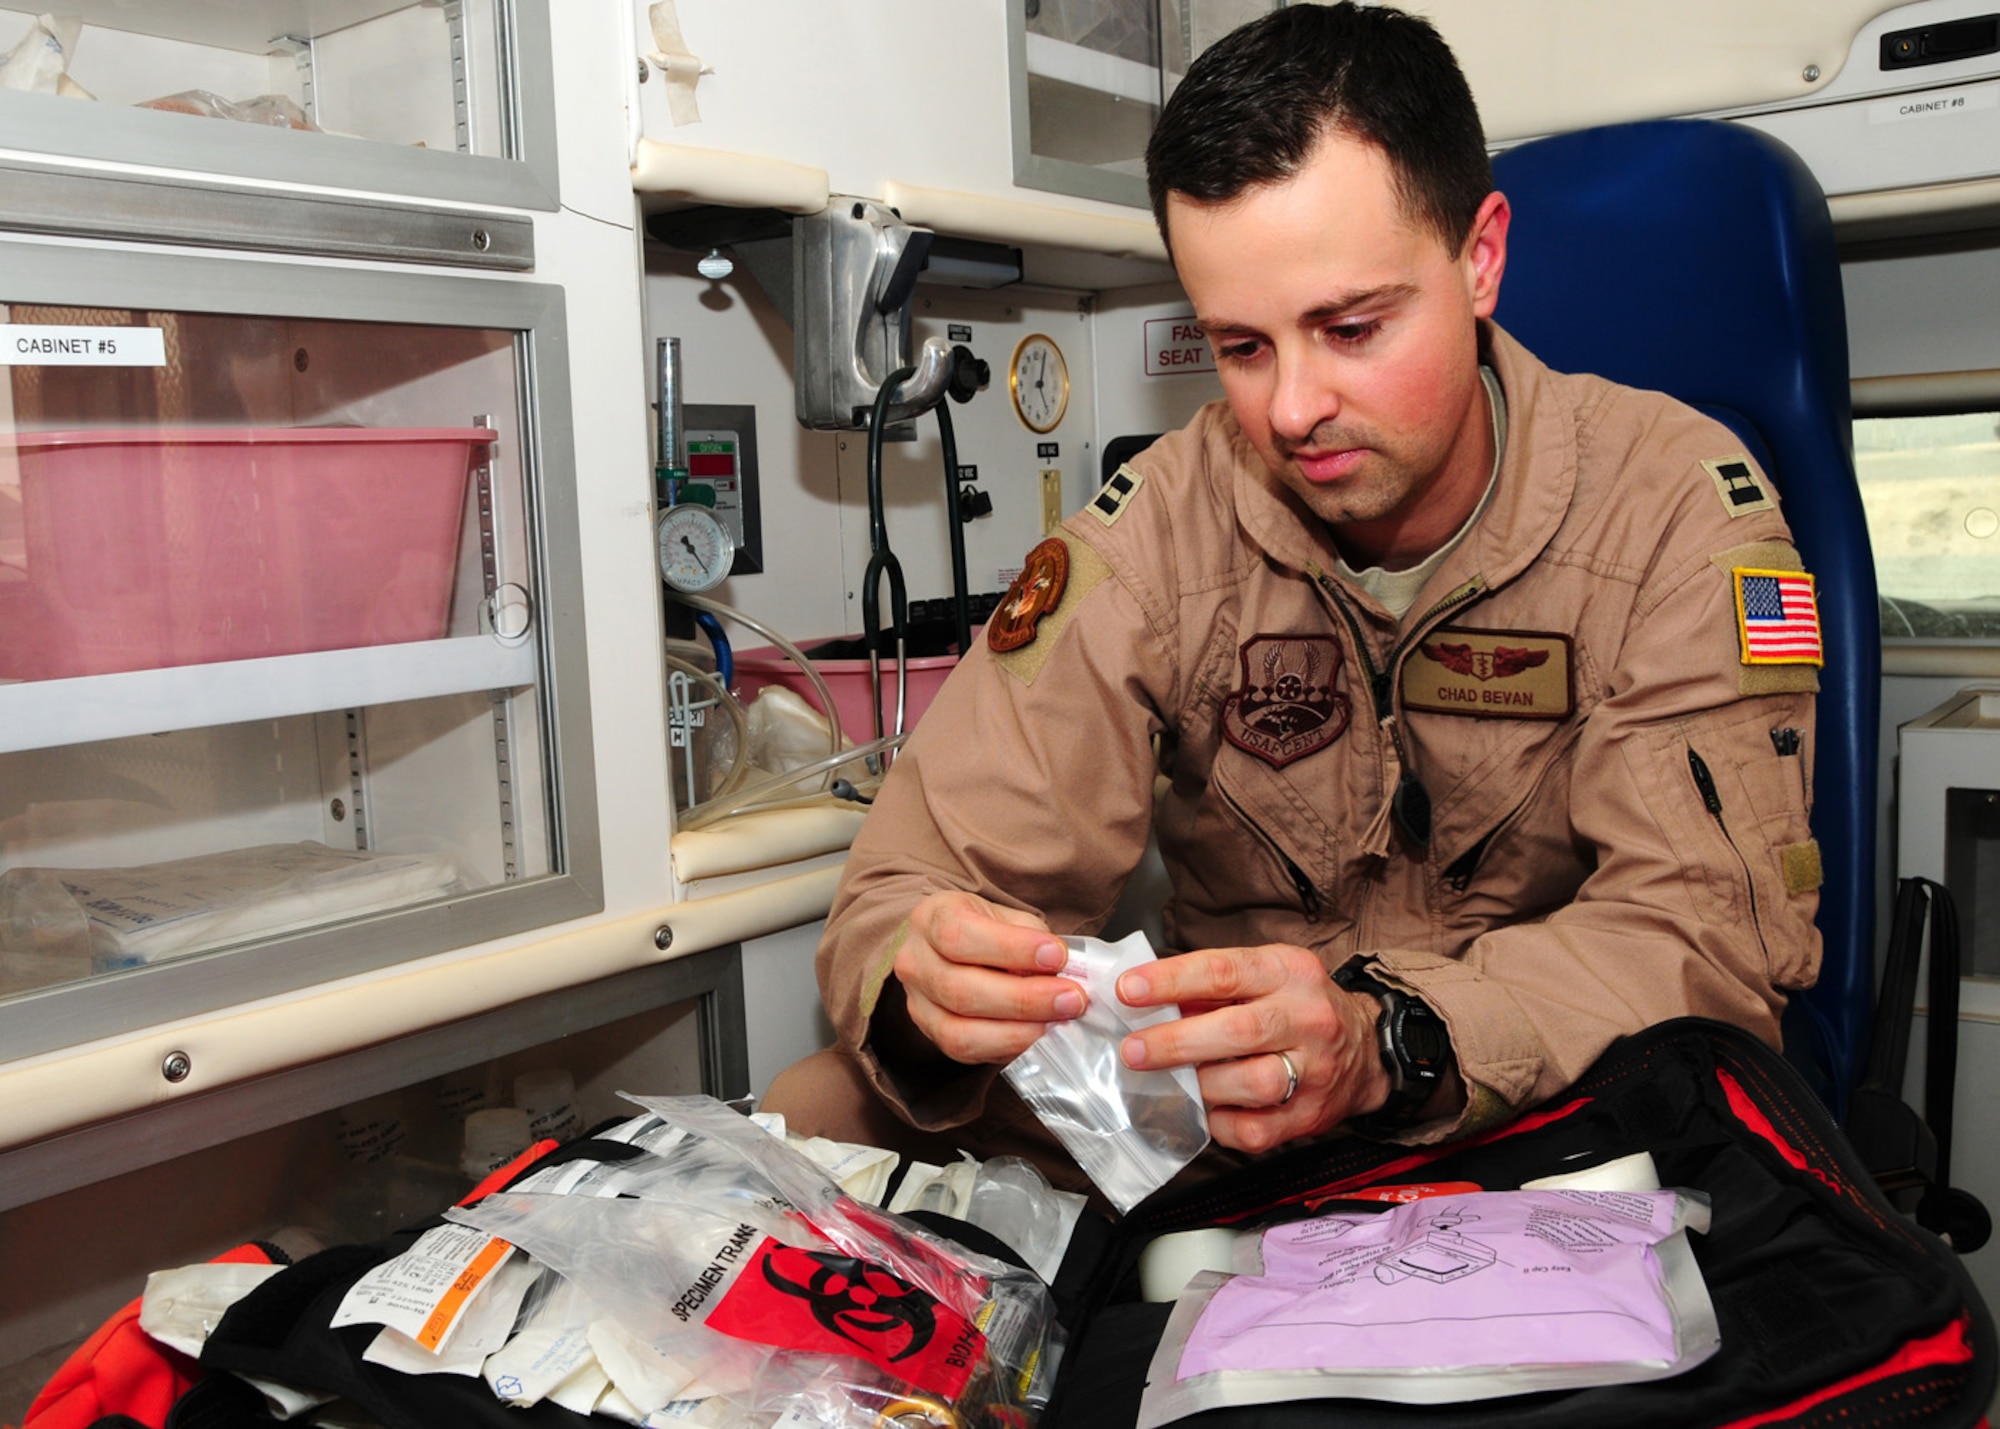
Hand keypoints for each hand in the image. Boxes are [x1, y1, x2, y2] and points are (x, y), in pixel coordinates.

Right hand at [891, 890, 1086, 1065]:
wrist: (950, 951)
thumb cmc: (985, 931)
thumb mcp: (1006, 918)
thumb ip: (1030, 939)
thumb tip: (1064, 971)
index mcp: (932, 918)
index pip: (960, 935)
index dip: (1011, 949)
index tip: (1057, 955)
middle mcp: (914, 962)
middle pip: (961, 990)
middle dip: (1024, 998)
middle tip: (1071, 998)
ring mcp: (918, 1004)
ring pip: (960, 1031)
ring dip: (1018, 1031)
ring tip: (1059, 1022)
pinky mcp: (932, 1036)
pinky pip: (967, 1052)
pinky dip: (1008, 1047)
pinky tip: (1039, 1037)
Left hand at [1115, 944, 1391, 1152]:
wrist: (1367, 1049)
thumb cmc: (1297, 1006)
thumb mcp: (1263, 975)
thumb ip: (1209, 987)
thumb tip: (1143, 1000)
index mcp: (1289, 972)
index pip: (1224, 971)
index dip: (1171, 981)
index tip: (1128, 990)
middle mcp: (1308, 1018)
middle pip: (1239, 1032)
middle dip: (1176, 1042)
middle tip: (1133, 1051)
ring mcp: (1315, 1070)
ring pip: (1252, 1083)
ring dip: (1202, 1084)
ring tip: (1174, 1080)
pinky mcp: (1312, 1116)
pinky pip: (1256, 1129)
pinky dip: (1220, 1122)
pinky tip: (1208, 1108)